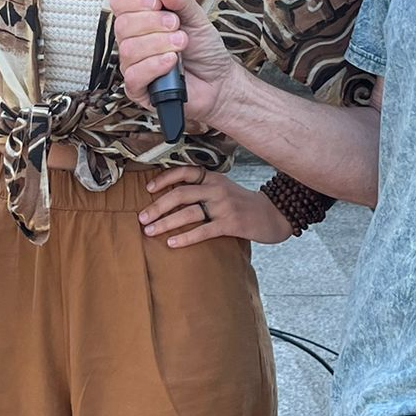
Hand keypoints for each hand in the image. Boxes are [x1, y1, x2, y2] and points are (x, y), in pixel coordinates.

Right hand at [110, 0, 239, 127]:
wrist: (219, 81)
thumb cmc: (204, 50)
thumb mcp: (197, 18)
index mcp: (141, 20)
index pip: (120, 3)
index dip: (135, 0)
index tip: (157, 3)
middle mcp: (133, 41)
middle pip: (122, 25)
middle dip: (153, 23)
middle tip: (176, 26)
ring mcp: (133, 65)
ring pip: (129, 50)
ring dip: (159, 44)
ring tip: (181, 44)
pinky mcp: (138, 89)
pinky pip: (134, 75)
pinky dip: (155, 65)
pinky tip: (172, 62)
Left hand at [138, 167, 291, 248]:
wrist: (273, 215)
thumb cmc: (244, 204)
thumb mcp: (224, 189)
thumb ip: (203, 189)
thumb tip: (172, 199)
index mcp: (213, 178)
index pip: (185, 172)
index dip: (164, 178)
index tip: (148, 189)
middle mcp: (217, 189)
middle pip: (181, 194)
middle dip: (158, 206)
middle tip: (142, 217)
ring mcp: (224, 206)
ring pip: (189, 212)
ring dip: (166, 222)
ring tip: (150, 231)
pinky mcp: (231, 224)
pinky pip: (203, 230)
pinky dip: (186, 237)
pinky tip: (172, 243)